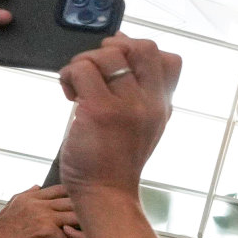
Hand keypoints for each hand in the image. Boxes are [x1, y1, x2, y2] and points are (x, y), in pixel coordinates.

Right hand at [0, 185, 84, 237]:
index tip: (79, 210)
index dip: (74, 199)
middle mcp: (38, 205)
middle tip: (84, 228)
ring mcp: (44, 219)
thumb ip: (26, 196)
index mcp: (30, 198)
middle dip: (83, 215)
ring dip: (83, 230)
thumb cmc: (1, 237)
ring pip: (78, 217)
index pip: (61, 189)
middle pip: (74, 202)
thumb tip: (38, 186)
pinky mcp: (49, 235)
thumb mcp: (10, 209)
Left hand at [54, 36, 180, 196]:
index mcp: (163, 106)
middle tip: (97, 69)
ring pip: (106, 54)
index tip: (119, 68)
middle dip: (113, 48)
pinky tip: (69, 95)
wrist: (106, 193)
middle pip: (143, 47)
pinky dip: (68, 76)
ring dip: (84, 63)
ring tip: (78, 86)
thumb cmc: (116, 159)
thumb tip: (121, 44)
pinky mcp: (99, 110)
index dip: (140, 53)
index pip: (170, 59)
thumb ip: (140, 91)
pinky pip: (81, 69)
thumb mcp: (143, 124)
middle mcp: (151, 103)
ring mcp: (127, 106)